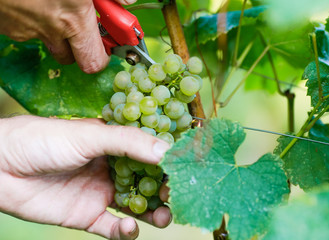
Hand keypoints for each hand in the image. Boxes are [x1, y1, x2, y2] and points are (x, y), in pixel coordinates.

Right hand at [0, 0, 135, 73]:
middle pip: (73, 58)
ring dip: (58, 31)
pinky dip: (36, 21)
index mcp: (73, 19)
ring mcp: (26, 30)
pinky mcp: (8, 26)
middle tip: (84, 27)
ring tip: (56, 5)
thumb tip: (126, 1)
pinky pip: (29, 31)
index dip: (103, 56)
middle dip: (81, 47)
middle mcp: (50, 31)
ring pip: (50, 42)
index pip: (94, 62)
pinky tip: (35, 2)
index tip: (109, 44)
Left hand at [0, 115, 170, 239]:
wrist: (2, 167)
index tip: (188, 168)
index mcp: (115, 145)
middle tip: (178, 196)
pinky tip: (128, 228)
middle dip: (166, 190)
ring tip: (164, 217)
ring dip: (153, 213)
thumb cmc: (45, 140)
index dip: (169, 161)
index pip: (150, 153)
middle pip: (148, 182)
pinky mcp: (87, 216)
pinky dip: (124, 232)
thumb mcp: (90, 136)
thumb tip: (166, 151)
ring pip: (136, 206)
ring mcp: (101, 193)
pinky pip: (112, 228)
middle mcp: (112, 168)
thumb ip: (128, 142)